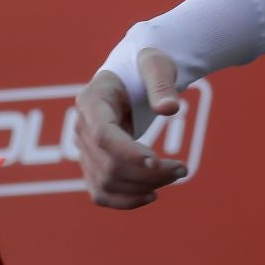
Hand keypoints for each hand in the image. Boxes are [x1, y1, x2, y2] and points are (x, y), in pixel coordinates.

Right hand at [73, 47, 187, 209]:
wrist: (134, 73)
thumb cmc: (146, 65)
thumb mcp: (157, 64)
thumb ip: (162, 83)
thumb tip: (169, 109)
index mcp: (92, 100)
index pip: (103, 135)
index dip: (127, 153)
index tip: (157, 161)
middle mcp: (82, 126)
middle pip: (107, 164)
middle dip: (147, 172)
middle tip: (182, 169)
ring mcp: (84, 147)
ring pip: (105, 182)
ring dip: (142, 187)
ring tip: (175, 176)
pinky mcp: (92, 162)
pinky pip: (101, 191)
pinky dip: (125, 200)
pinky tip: (152, 195)